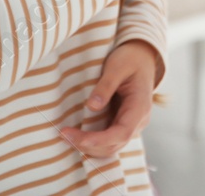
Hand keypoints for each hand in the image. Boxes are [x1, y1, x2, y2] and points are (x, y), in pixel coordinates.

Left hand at [58, 40, 158, 157]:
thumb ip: (106, 86)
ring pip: (111, 147)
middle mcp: (138, 121)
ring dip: (89, 147)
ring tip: (66, 136)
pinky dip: (92, 143)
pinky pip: (108, 141)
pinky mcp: (121, 124)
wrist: (141, 58)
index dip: (101, 140)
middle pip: (114, 144)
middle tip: (64, 134)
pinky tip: (76, 136)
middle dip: (89, 145)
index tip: (79, 138)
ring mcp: (131, 125)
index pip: (122, 133)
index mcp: (140, 107)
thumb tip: (92, 106)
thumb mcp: (117, 66)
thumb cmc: (130, 59)